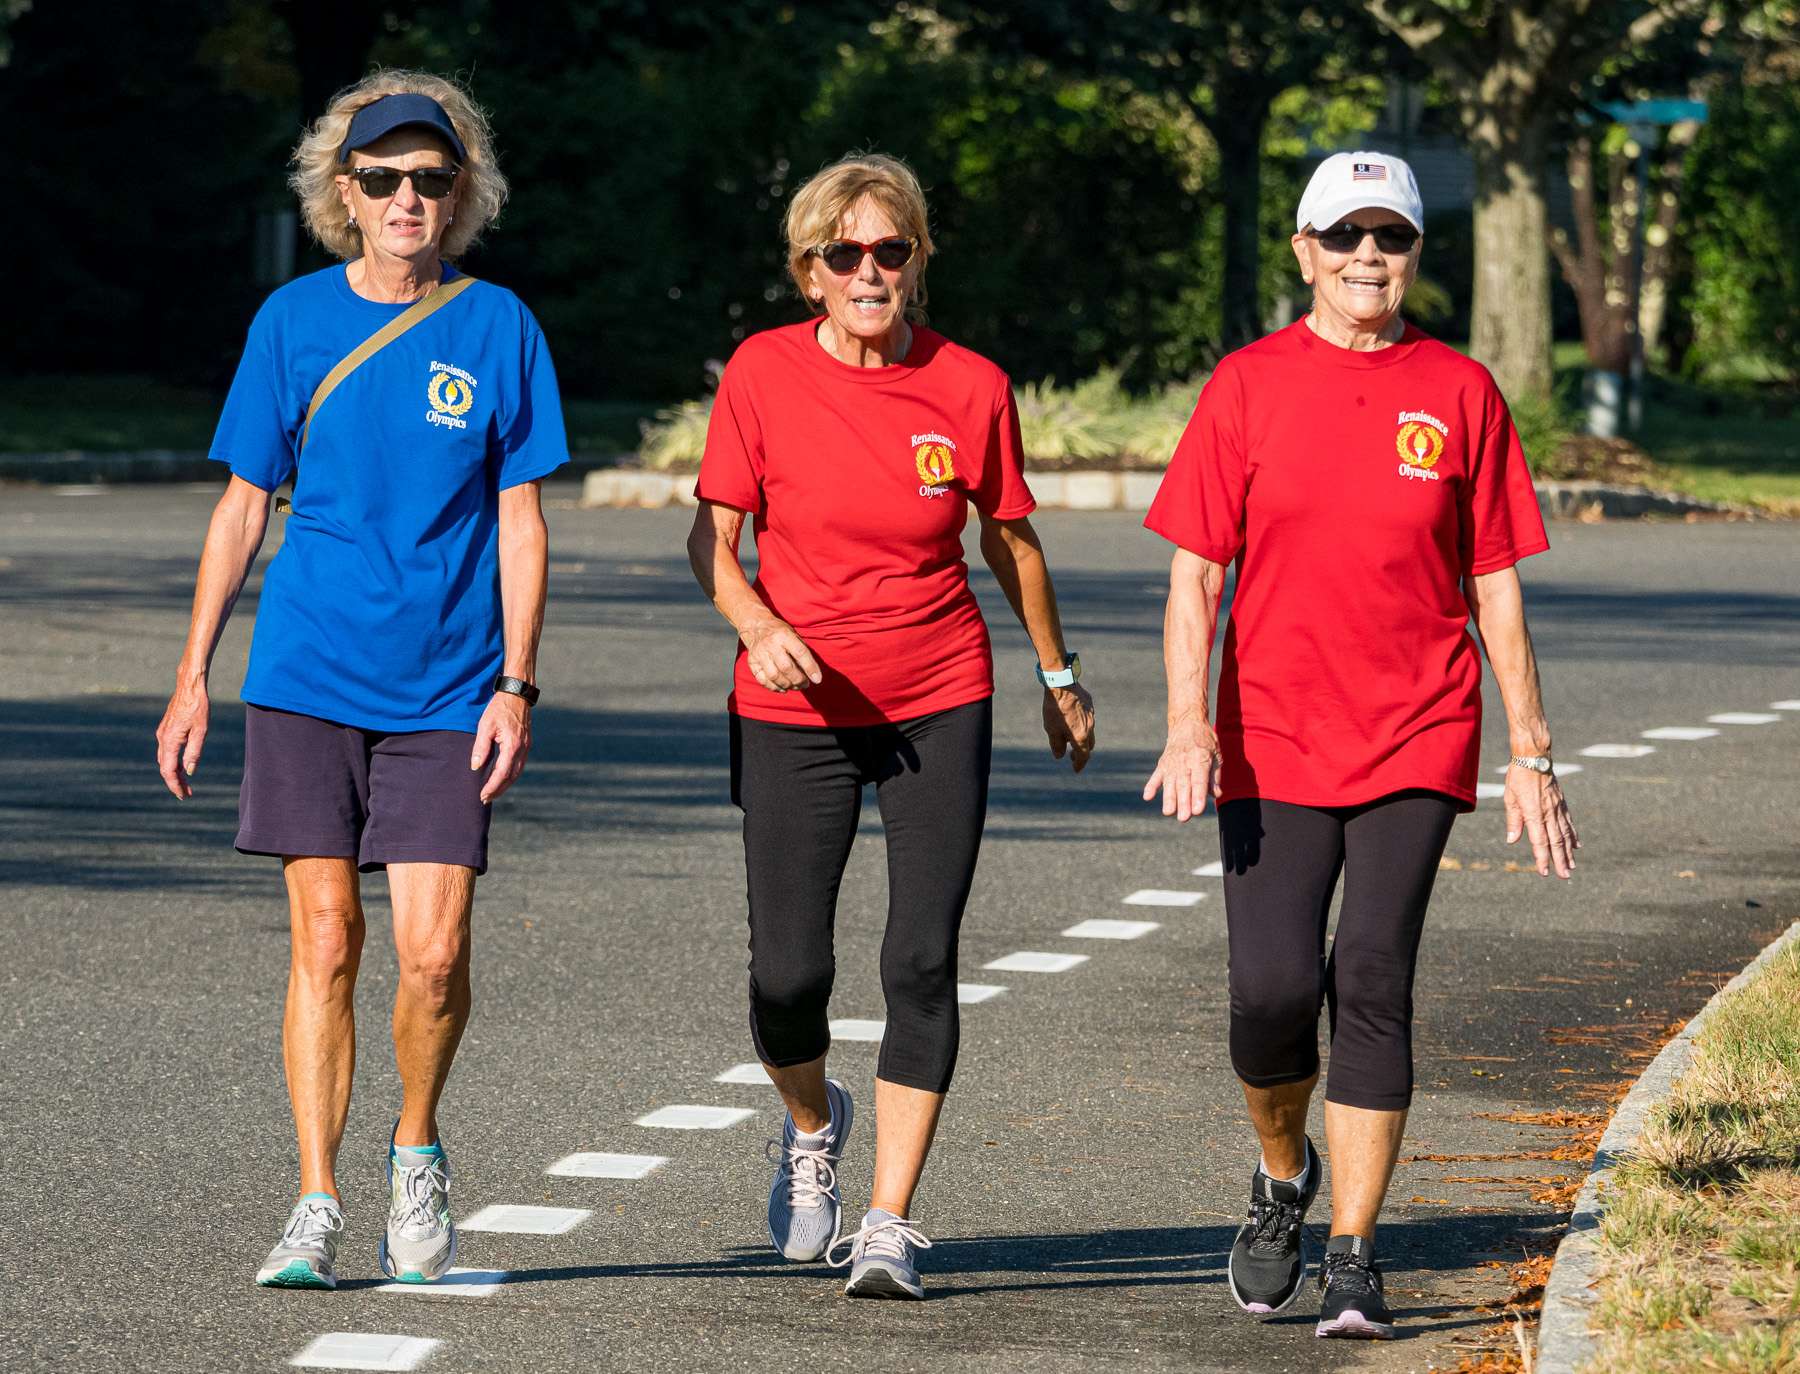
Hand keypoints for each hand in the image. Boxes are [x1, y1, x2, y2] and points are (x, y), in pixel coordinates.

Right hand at [155, 678, 209, 798]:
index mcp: (170, 741)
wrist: (189, 687)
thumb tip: (189, 771)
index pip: (168, 771)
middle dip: (175, 782)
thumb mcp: (201, 731)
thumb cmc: (198, 707)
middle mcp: (162, 739)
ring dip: (174, 773)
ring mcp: (162, 734)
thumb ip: (194, 752)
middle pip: (165, 768)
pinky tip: (181, 766)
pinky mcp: (166, 730)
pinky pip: (166, 751)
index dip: (175, 785)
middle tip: (187, 794)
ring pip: (164, 760)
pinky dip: (172, 762)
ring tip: (186, 784)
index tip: (183, 796)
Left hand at [472, 691, 532, 803]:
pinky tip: (502, 777)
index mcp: (512, 745)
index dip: (492, 786)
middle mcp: (522, 748)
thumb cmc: (499, 708)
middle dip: (498, 789)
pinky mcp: (526, 743)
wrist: (518, 693)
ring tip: (493, 792)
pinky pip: (519, 764)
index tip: (482, 795)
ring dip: (505, 784)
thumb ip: (480, 747)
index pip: (502, 772)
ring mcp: (526, 746)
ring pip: (517, 772)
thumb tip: (475, 767)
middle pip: (511, 776)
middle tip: (486, 799)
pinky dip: (510, 774)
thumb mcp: (486, 726)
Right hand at [741, 618, 821, 693]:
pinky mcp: (752, 662)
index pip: (800, 653)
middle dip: (799, 680)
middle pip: (786, 668)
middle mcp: (771, 645)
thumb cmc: (780, 633)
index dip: (810, 668)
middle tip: (805, 684)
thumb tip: (812, 673)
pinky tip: (783, 687)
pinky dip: (774, 687)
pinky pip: (763, 680)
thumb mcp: (793, 635)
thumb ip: (802, 652)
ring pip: (774, 676)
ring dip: (788, 685)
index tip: (817, 679)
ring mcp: (760, 654)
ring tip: (796, 686)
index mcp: (784, 635)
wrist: (756, 626)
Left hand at [1042, 683, 1095, 771]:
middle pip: (1089, 744)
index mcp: (1081, 736)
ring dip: (1082, 736)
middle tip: (1072, 756)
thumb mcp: (1051, 729)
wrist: (1061, 684)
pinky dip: (1081, 723)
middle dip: (1082, 751)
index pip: (1084, 755)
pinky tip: (1072, 718)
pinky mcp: (1089, 703)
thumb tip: (1059, 755)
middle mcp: (1090, 726)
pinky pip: (1087, 717)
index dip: (1079, 764)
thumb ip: (1056, 744)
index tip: (1076, 769)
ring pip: (1089, 730)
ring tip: (1070, 736)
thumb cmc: (1055, 708)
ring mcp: (1091, 714)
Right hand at [1142, 716, 1220, 822]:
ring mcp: (1171, 763)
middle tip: (1184, 818)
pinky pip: (1156, 776)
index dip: (1198, 796)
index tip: (1197, 811)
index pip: (1199, 781)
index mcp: (1201, 759)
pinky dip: (1151, 786)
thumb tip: (1216, 794)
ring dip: (1169, 798)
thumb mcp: (1216, 754)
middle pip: (1184, 785)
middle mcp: (1185, 762)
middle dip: (1184, 802)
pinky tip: (1147, 797)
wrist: (1187, 722)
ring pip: (1170, 783)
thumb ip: (1215, 775)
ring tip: (1168, 812)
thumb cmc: (1205, 740)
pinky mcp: (1162, 764)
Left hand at [1503, 764, 1579, 877]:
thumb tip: (1512, 841)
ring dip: (1569, 852)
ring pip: (1565, 834)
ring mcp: (1557, 808)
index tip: (1545, 872)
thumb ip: (1513, 821)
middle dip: (1560, 861)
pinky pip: (1569, 823)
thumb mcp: (1510, 798)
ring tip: (1572, 866)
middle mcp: (1549, 813)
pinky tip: (1577, 845)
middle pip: (1556, 842)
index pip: (1539, 841)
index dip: (1542, 858)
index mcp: (1534, 813)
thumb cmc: (1518, 777)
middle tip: (1565, 876)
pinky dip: (1573, 835)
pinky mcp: (1561, 803)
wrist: (1534, 757)